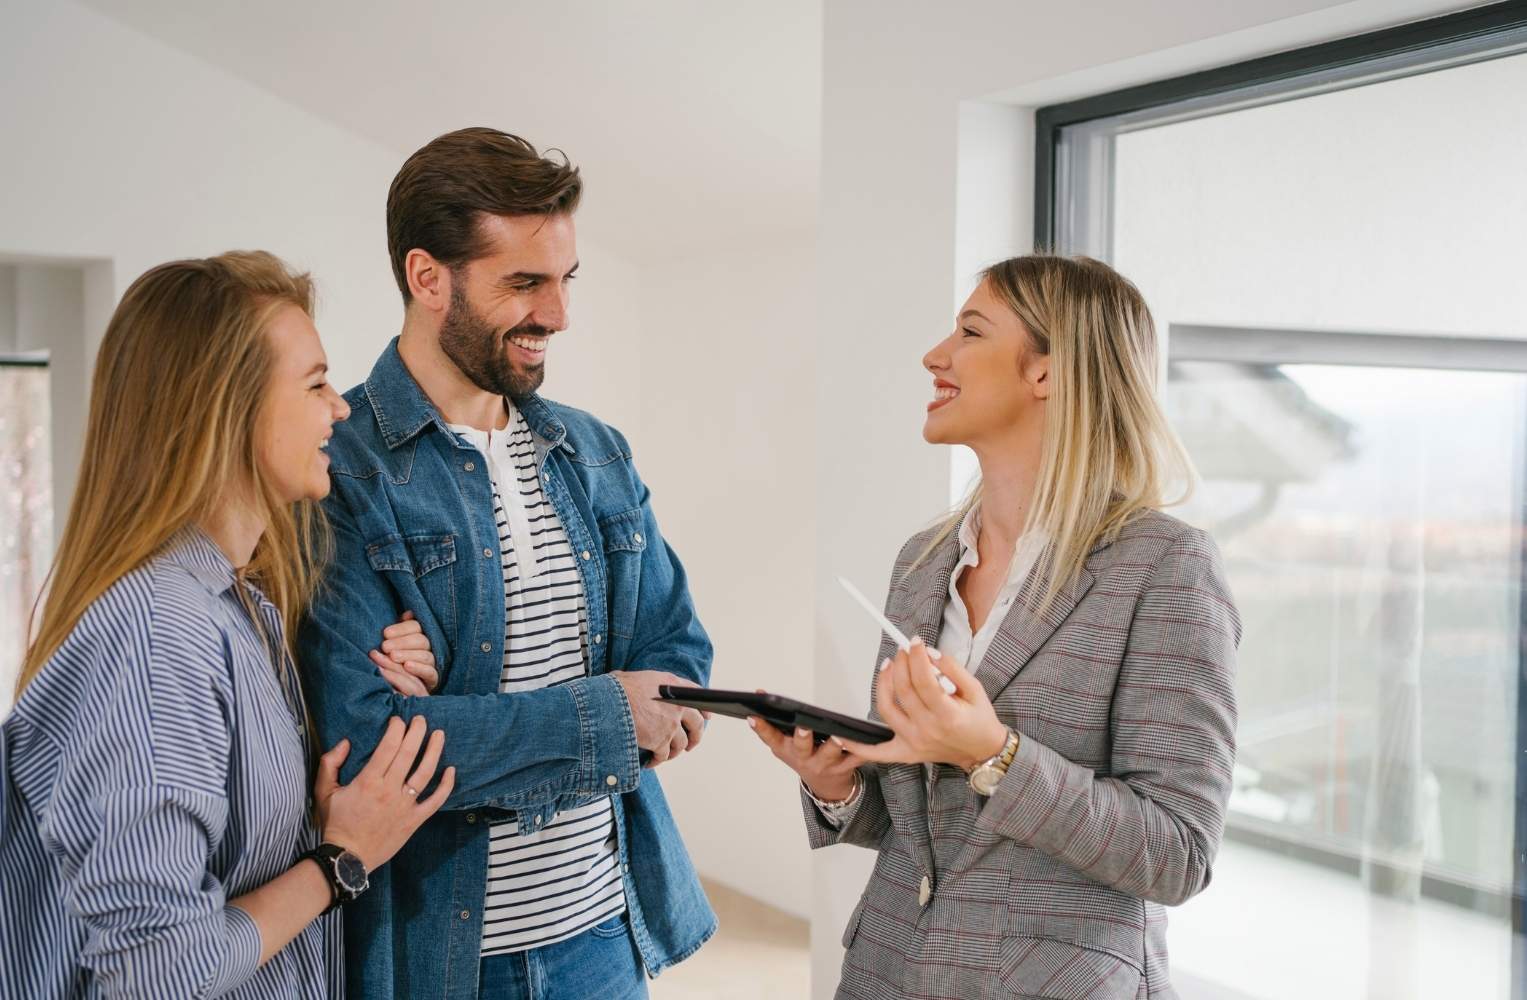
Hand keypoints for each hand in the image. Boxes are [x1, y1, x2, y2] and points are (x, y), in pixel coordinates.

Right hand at [313, 716, 454, 870]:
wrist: (347, 859)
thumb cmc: (335, 823)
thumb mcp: (323, 792)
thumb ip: (330, 763)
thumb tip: (345, 742)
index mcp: (368, 782)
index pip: (388, 747)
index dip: (396, 729)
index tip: (398, 720)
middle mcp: (389, 791)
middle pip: (408, 754)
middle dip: (417, 732)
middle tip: (421, 719)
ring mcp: (404, 806)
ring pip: (425, 773)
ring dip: (434, 751)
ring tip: (439, 734)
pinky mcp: (414, 820)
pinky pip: (435, 801)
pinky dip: (446, 786)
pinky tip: (452, 770)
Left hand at [371, 611, 437, 696]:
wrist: (402, 686)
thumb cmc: (397, 659)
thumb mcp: (396, 642)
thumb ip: (401, 628)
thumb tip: (407, 614)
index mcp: (422, 635)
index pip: (416, 626)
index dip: (401, 628)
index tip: (385, 634)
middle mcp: (431, 647)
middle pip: (421, 640)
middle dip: (402, 642)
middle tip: (385, 647)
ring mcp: (434, 663)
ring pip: (426, 656)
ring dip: (408, 655)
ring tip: (393, 656)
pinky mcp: (434, 678)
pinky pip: (431, 672)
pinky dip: (419, 668)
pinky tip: (407, 666)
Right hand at [611, 671, 710, 766]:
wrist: (609, 702)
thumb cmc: (618, 688)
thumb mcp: (641, 677)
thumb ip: (653, 685)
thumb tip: (647, 689)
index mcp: (674, 686)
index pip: (698, 695)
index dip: (704, 708)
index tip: (707, 716)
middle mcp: (678, 705)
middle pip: (697, 724)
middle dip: (695, 737)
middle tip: (690, 745)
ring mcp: (671, 724)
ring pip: (681, 744)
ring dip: (674, 752)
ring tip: (667, 755)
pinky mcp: (660, 741)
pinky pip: (663, 755)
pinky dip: (657, 761)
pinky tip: (650, 762)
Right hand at [747, 689, 865, 802]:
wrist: (826, 785)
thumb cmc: (804, 755)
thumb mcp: (784, 743)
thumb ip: (772, 721)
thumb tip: (760, 692)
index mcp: (786, 750)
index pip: (770, 738)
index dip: (761, 728)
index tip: (754, 716)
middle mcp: (804, 758)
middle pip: (802, 747)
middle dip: (802, 737)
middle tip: (803, 726)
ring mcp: (824, 764)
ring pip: (830, 753)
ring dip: (834, 744)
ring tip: (838, 735)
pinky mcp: (845, 767)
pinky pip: (855, 758)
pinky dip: (862, 750)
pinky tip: (867, 739)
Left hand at [834, 640, 1007, 768]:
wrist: (983, 751)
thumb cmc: (980, 720)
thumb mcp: (976, 689)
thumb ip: (953, 669)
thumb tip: (930, 654)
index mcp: (947, 715)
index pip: (924, 680)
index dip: (917, 657)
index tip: (915, 642)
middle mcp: (928, 730)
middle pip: (903, 690)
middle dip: (901, 663)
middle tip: (904, 650)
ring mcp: (914, 743)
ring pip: (886, 709)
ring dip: (883, 684)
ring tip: (888, 666)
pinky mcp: (906, 752)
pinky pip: (876, 752)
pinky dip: (857, 746)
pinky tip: (842, 736)